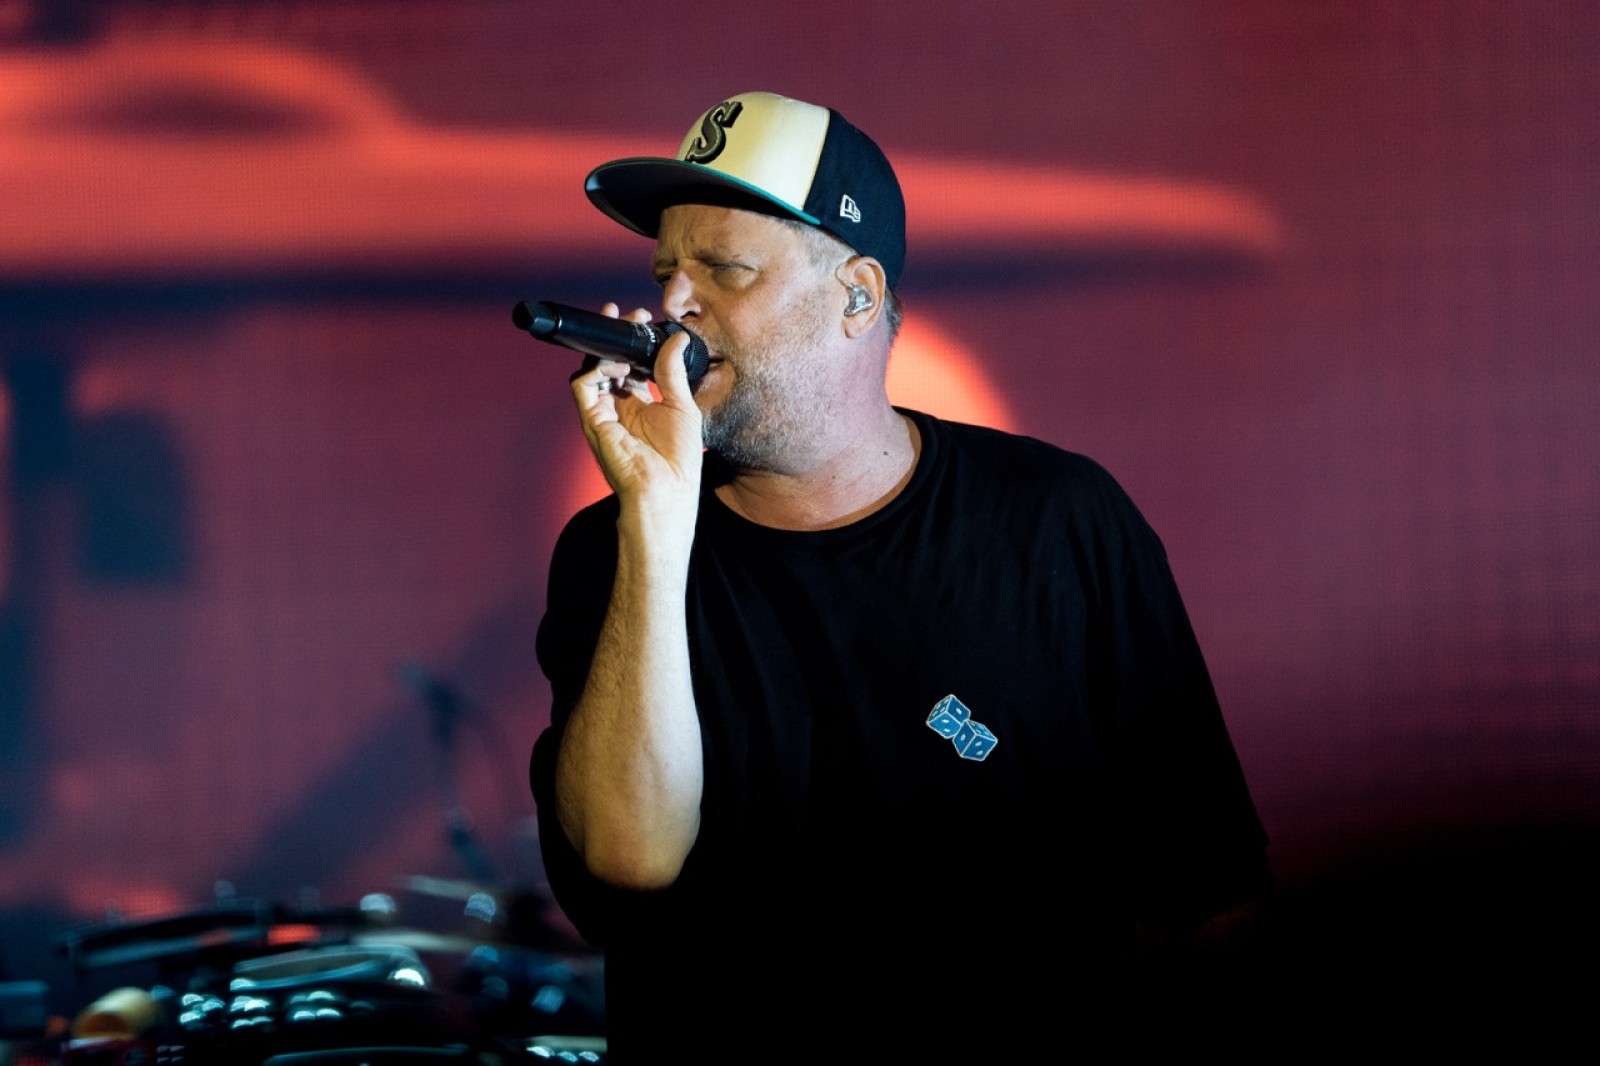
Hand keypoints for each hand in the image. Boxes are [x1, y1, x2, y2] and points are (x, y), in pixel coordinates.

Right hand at [569, 303, 703, 515]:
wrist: (666, 491)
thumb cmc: (678, 460)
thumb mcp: (682, 406)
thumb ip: (672, 372)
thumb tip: (675, 339)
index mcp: (640, 405)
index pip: (629, 365)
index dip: (632, 343)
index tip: (641, 320)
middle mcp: (618, 408)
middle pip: (607, 363)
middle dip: (613, 337)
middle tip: (623, 314)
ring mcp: (604, 414)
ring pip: (591, 370)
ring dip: (605, 349)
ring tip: (622, 335)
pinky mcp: (593, 421)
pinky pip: (583, 386)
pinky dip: (596, 369)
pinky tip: (617, 363)